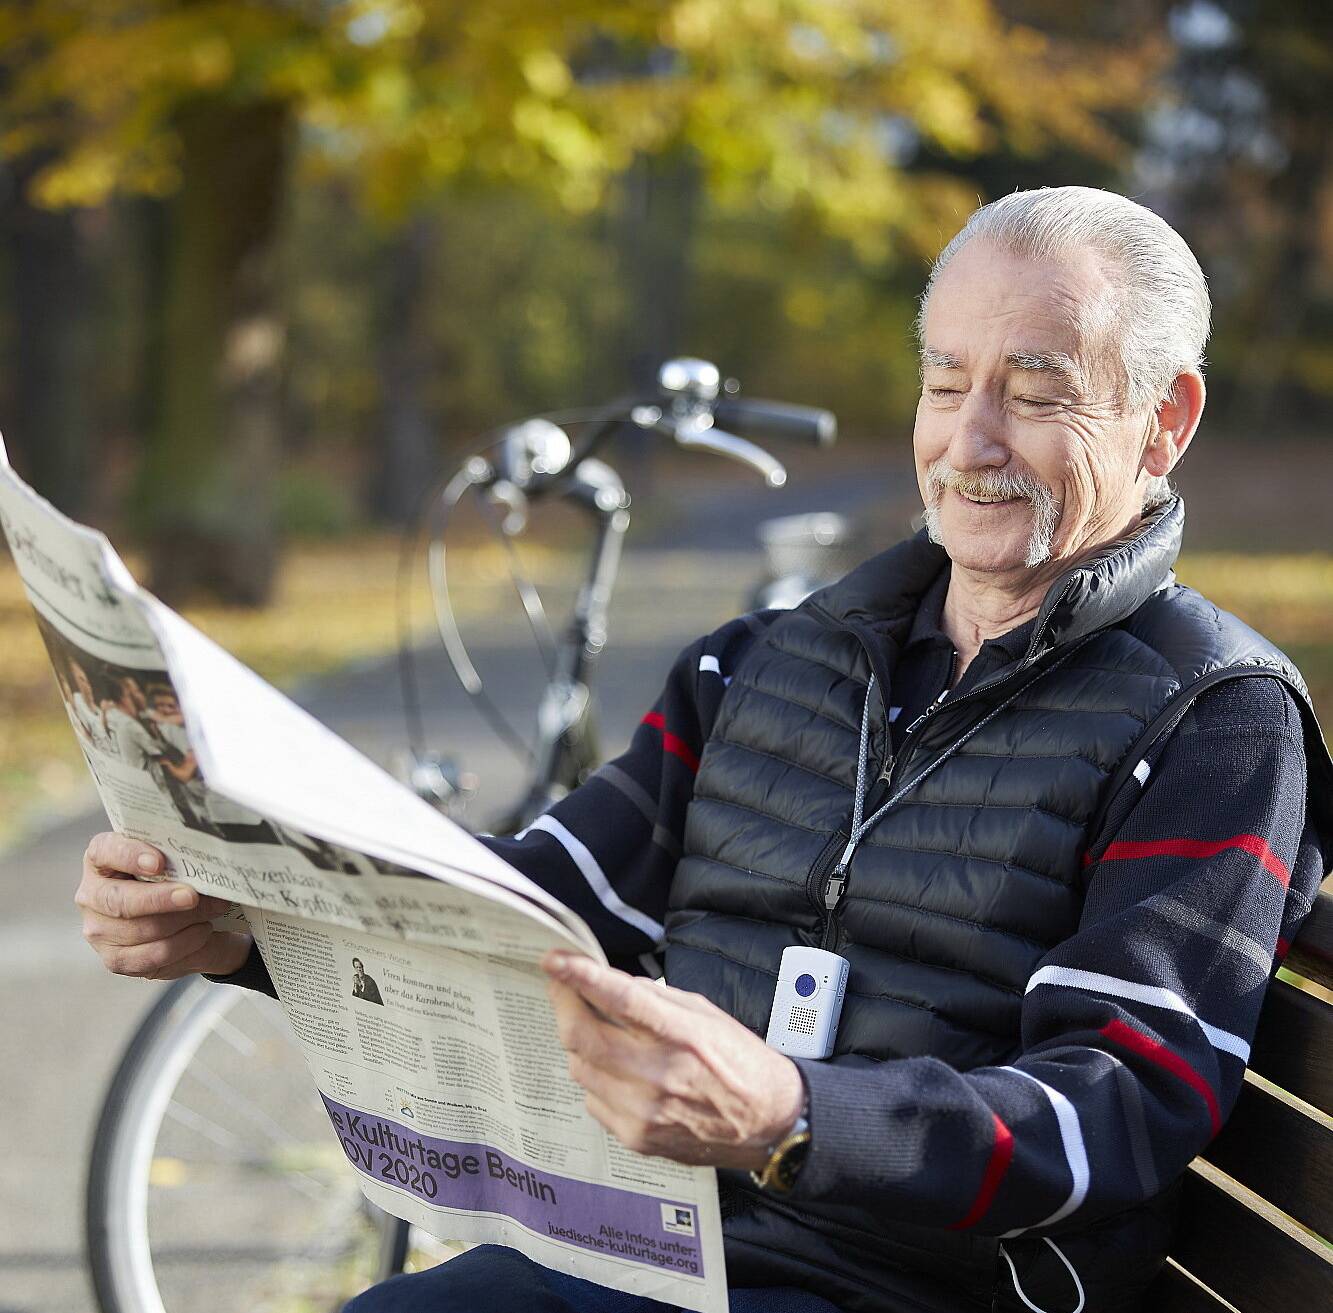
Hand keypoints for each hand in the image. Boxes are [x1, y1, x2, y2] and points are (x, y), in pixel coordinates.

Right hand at [76, 832, 250, 979]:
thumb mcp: (176, 860)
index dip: (129, 856)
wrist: (190, 915)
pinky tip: (201, 931)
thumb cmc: (177, 877)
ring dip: (182, 921)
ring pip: (139, 930)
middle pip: (119, 900)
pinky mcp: (115, 959)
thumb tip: (206, 861)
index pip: (105, 852)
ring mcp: (99, 930)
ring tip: (212, 910)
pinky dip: (182, 944)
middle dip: (160, 899)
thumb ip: (179, 856)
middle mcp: (92, 894)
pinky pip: (149, 956)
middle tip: (192, 896)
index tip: (158, 863)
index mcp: (102, 858)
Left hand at [542, 951, 803, 1170]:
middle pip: (580, 1035)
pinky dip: (596, 1077)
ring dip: (580, 1042)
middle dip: (562, 1003)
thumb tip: (609, 982)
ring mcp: (642, 1111)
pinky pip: (592, 1098)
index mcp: (681, 1033)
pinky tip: (619, 1070)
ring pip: (579, 1066)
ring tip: (600, 1031)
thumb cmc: (739, 1060)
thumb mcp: (705, 1012)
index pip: (619, 998)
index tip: (554, 959)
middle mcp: (657, 1074)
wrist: (767, 1122)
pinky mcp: (635, 1138)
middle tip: (560, 985)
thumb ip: (655, 998)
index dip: (580, 976)